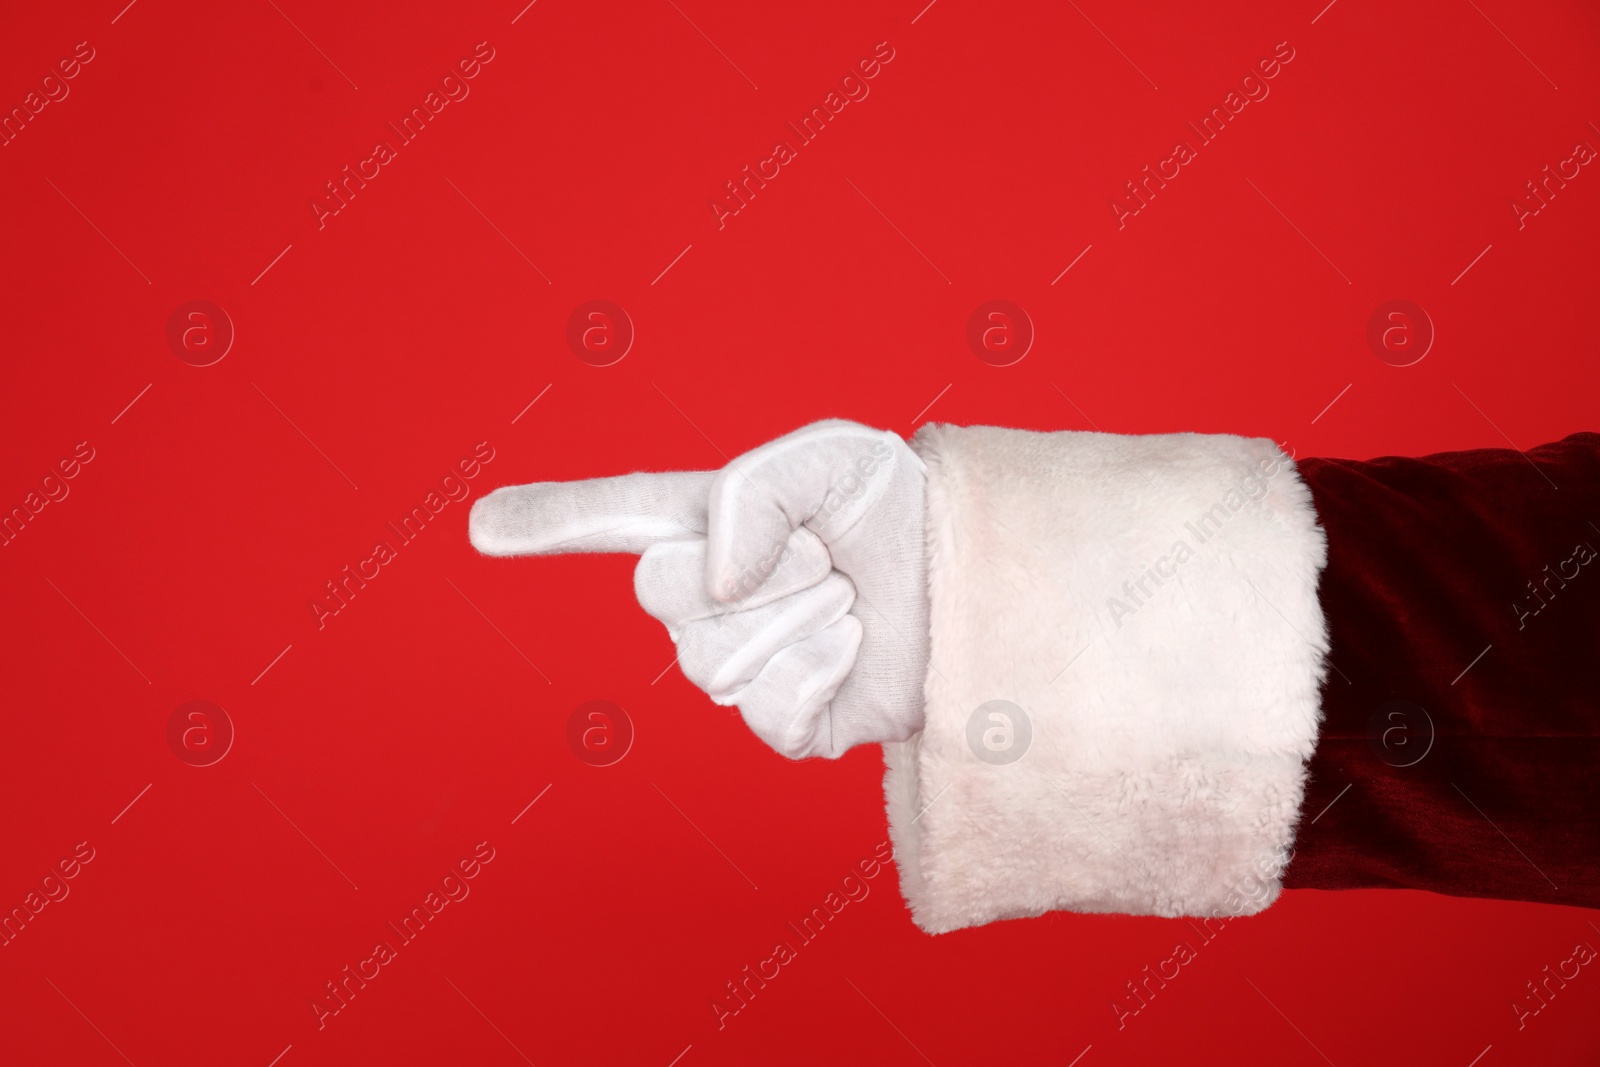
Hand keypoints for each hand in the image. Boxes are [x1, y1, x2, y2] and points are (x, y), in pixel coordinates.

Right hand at [467, 419, 928, 757]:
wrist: (968, 579)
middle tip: (822, 557)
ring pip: (716, 659)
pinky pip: (768, 710)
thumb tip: (711, 579)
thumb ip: (752, 490)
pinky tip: (851, 650)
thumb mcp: (831, 457)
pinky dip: (822, 669)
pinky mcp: (784, 721)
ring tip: (845, 600)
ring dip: (800, 616)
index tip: (482, 524)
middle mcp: (710, 598)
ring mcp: (741, 663)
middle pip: (660, 593)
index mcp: (710, 523)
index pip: (613, 520)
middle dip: (759, 566)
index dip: (548, 521)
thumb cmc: (897, 512)